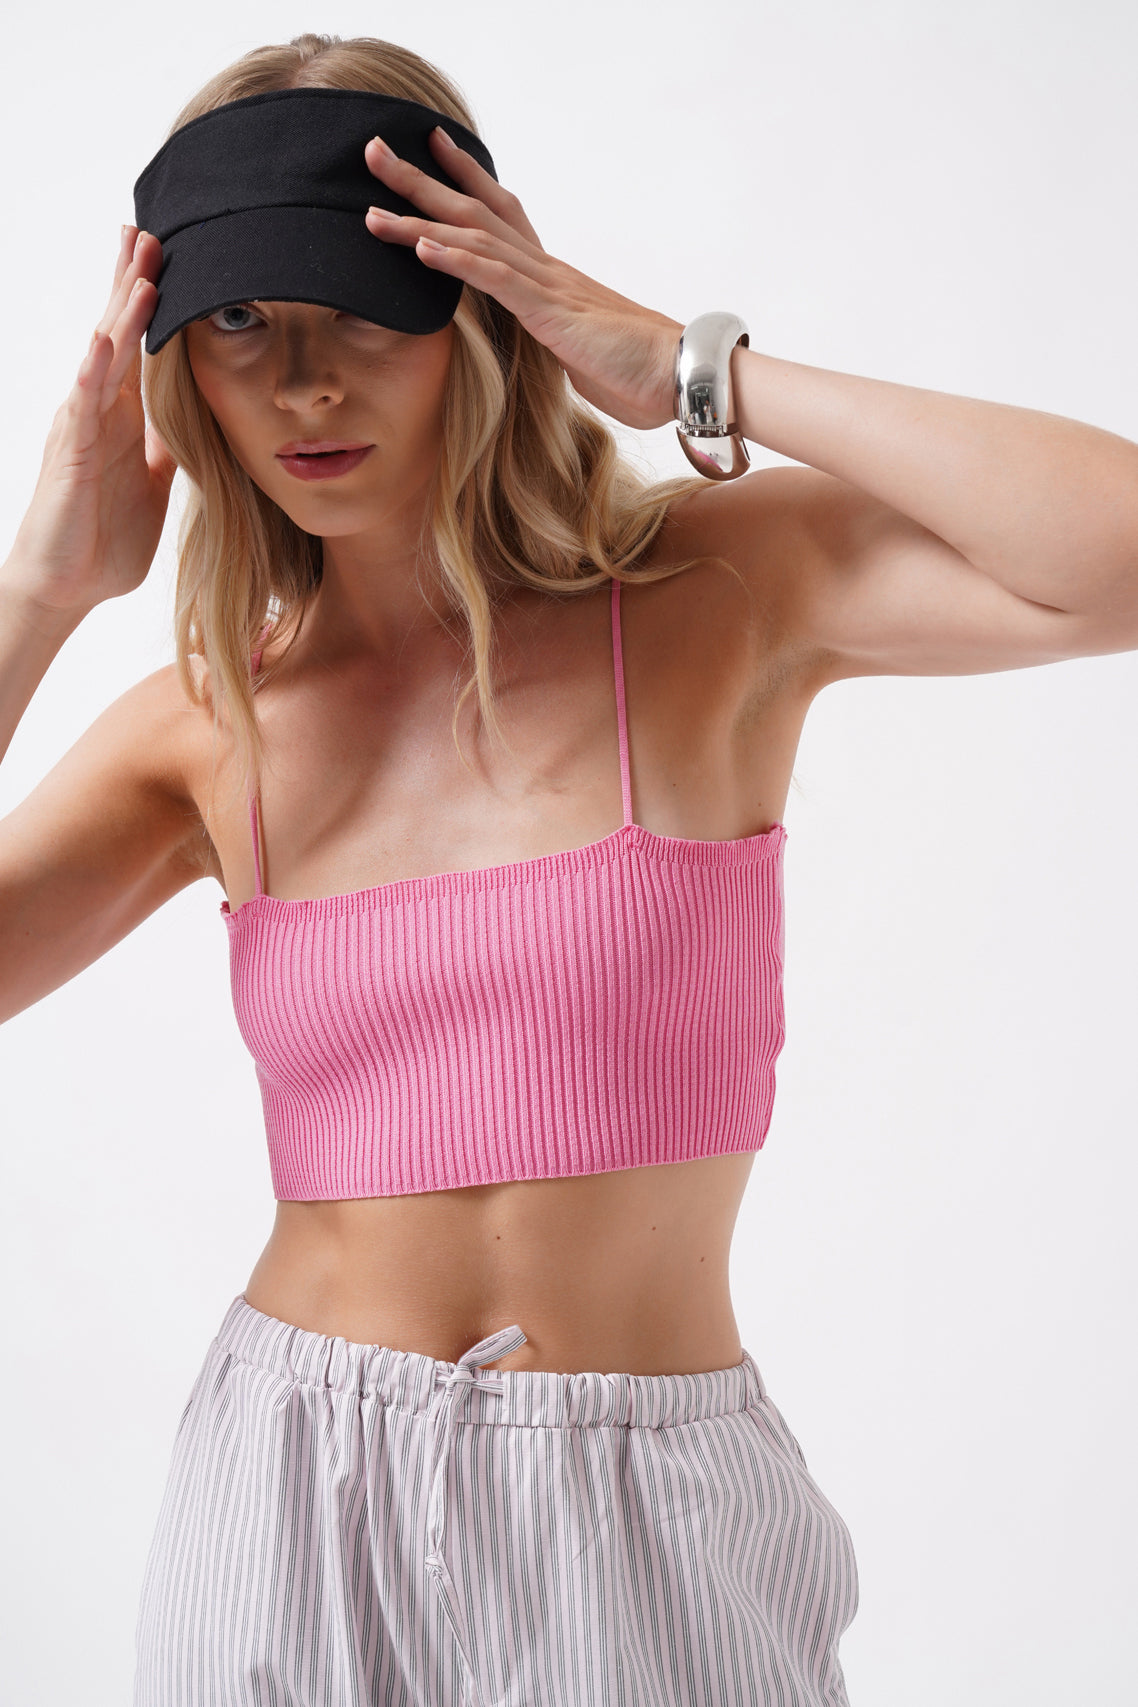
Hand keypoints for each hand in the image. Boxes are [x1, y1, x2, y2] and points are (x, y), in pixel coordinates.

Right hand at [5, 225, 177, 616]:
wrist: (67, 585)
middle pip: (119, 334)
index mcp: (125, 418)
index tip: (172, 257)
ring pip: (102, 357)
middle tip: (152, 230)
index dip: (154, 304)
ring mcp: (82, 427)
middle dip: (135, 283)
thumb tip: (197, 424)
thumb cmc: (104, 539)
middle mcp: (101, 411)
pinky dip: (94, 371)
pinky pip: (82, 405)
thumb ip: (170, 449)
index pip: (142, 347)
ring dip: (122, 314)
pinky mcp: (69, 453)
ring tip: (140, 268)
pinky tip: (103, 341)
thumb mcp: (153, 485)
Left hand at [363, 130, 682, 432]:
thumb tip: (547, 347)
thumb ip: (556, 341)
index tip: (430, 148)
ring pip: (474, 241)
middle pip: (475, 212)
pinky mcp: (552, 315)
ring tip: (373, 208)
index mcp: (553, 277)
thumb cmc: (642, 372)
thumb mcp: (583, 355)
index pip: (502, 214)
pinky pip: (498, 280)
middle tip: (374, 152)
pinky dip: (457, 261)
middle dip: (421, 182)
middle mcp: (546, 270)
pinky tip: (423, 246)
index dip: (464, 179)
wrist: (682, 376)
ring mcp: (549, 288)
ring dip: (420, 221)